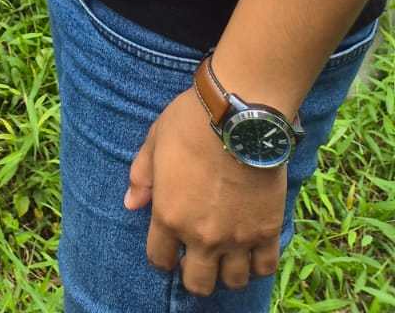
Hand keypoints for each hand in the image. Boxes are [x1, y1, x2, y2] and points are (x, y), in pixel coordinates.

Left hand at [125, 87, 285, 295]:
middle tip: (197, 257)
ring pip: (233, 281)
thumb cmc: (191, 123)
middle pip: (198, 283)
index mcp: (169, 216)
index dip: (162, 257)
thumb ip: (141, 176)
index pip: (160, 259)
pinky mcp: (267, 230)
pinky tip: (252, 251)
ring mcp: (237, 237)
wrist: (238, 115)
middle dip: (194, 274)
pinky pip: (265, 267)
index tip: (169, 250)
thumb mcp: (154, 141)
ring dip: (227, 272)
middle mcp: (202, 236)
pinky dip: (258, 265)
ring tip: (226, 255)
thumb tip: (131, 203)